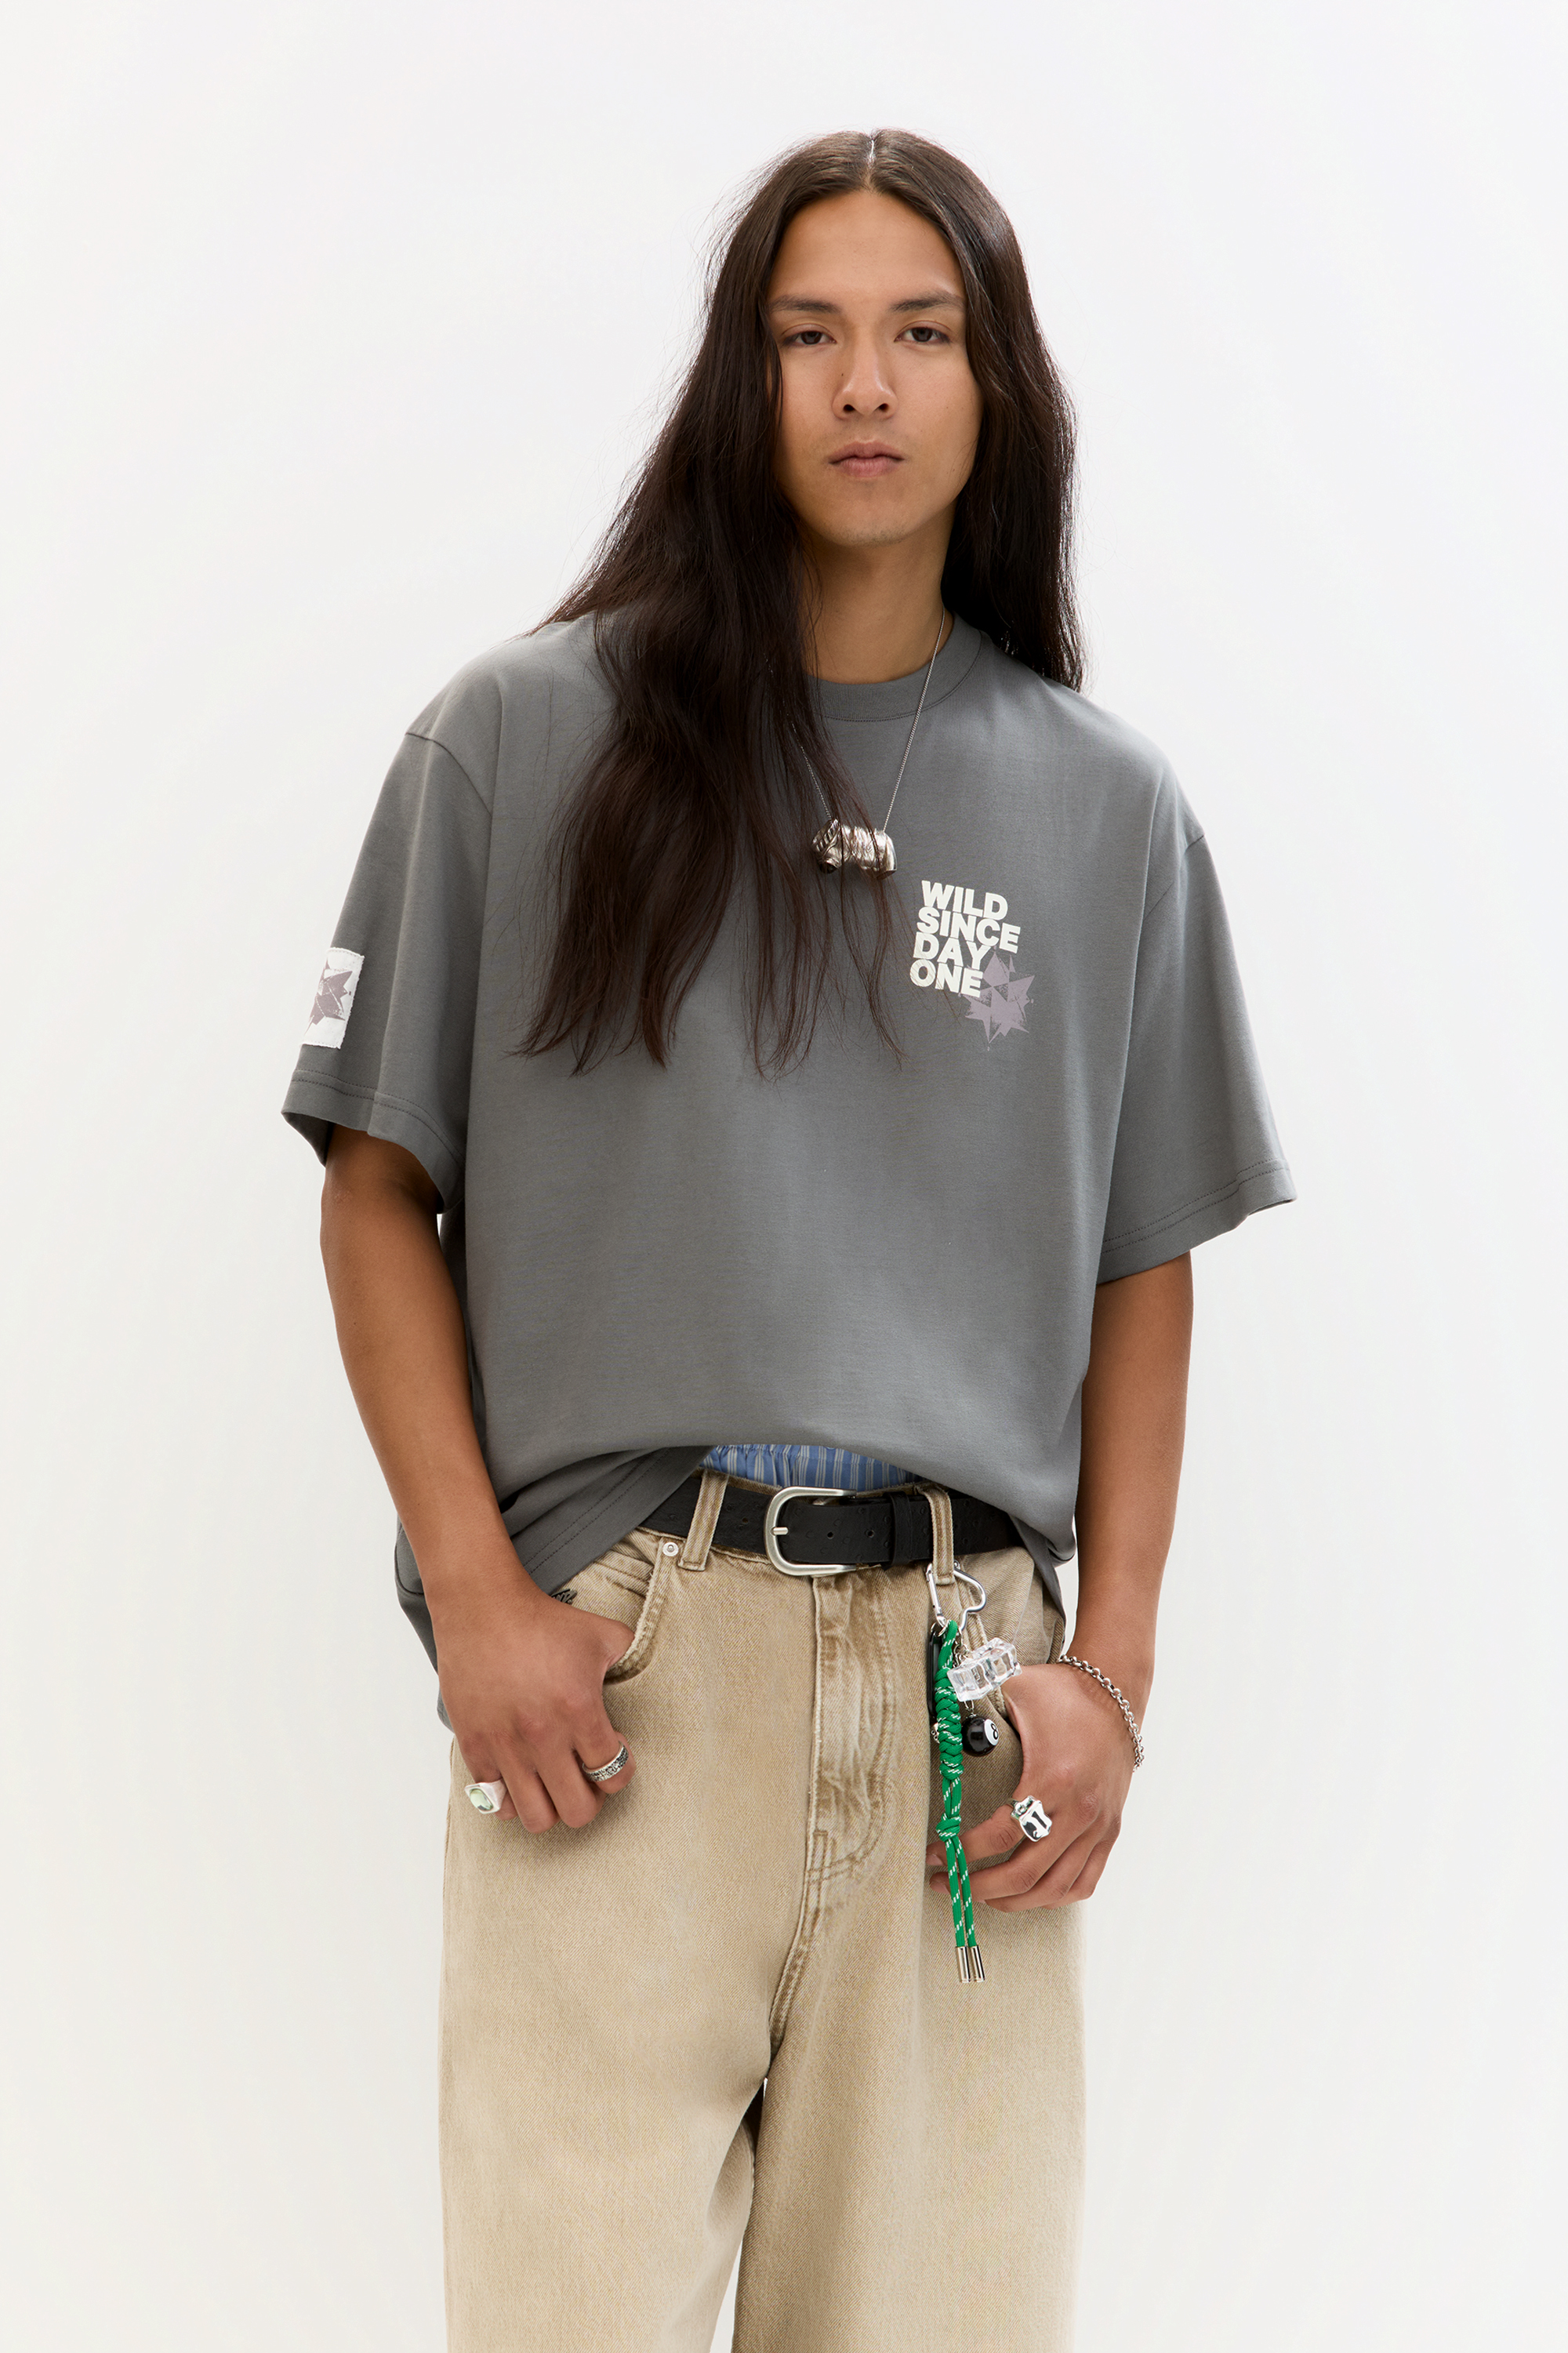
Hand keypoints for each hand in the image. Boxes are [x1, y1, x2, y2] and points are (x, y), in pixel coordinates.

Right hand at [432, 1557, 635, 1832]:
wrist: (483, 1608)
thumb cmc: (543, 1620)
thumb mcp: (603, 1633)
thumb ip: (630, 1656)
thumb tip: (645, 1670)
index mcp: (579, 1710)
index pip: (613, 1774)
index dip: (620, 1769)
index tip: (613, 1750)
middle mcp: (543, 1736)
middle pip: (578, 1811)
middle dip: (590, 1799)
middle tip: (586, 1776)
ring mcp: (505, 1746)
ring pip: (537, 1818)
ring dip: (551, 1806)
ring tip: (553, 1783)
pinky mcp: (474, 1747)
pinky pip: (496, 1802)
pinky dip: (512, 1799)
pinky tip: (521, 1776)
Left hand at [925, 1661, 1136, 1907]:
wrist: (1116, 1695)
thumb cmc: (1061, 1693)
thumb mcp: (1014, 1691)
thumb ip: (973, 1706)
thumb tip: (934, 1721)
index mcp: (1052, 1780)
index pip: (1000, 1835)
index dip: (962, 1851)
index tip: (935, 1853)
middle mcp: (1078, 1811)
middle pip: (1024, 1873)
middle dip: (978, 1886)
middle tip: (948, 1883)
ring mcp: (1097, 1826)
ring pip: (1054, 1888)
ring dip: (1013, 1901)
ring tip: (982, 1895)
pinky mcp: (1110, 1832)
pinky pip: (1084, 1882)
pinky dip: (1053, 1897)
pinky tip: (1028, 1893)